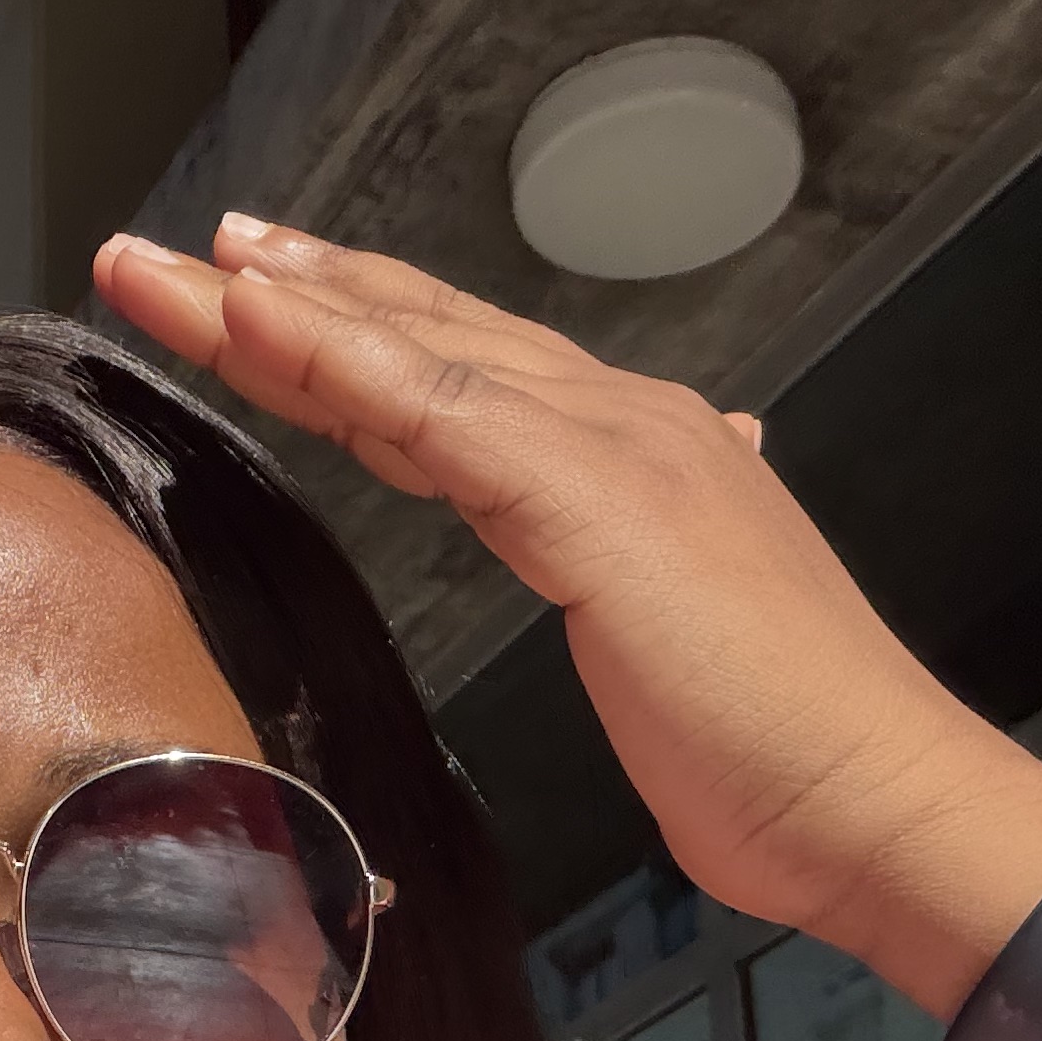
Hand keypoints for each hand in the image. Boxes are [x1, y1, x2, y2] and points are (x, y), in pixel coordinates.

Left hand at [93, 216, 1041, 1023]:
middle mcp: (614, 419)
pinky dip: (339, 357)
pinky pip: (432, 409)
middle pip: (415, 336)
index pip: (455, 372)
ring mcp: (605, 444)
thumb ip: (627, 572)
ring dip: (278, 306)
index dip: (353, 328)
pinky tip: (255, 318)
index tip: (257, 294)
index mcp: (626, 451)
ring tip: (174, 267)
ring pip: (406, 352)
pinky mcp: (590, 495)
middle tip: (182, 248)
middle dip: (291, 289)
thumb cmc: (766, 746)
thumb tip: (621, 545)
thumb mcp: (664, 639)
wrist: (867, 792)